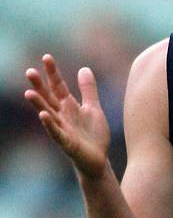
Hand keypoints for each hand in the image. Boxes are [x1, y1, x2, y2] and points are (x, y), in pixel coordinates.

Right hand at [24, 54, 110, 178]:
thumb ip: (88, 90)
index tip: (46, 57)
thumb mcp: (93, 108)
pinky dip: (50, 124)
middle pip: (49, 98)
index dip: (53, 73)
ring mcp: (63, 129)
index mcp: (69, 106)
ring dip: (39, 104)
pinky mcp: (67, 144)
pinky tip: (43, 115)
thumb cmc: (93, 135)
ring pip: (48, 114)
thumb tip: (84, 68)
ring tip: (28, 92)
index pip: (58, 86)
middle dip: (39, 86)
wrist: (99, 160)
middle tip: (29, 71)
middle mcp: (62, 116)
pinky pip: (56, 133)